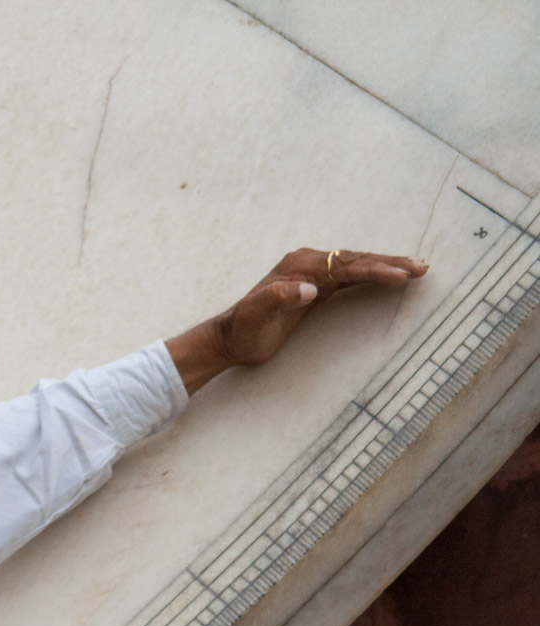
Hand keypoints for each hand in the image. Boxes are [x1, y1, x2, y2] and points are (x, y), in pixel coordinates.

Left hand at [166, 248, 427, 393]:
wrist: (229, 338)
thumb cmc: (243, 328)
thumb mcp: (258, 314)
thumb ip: (280, 298)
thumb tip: (308, 288)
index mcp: (299, 267)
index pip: (344, 265)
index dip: (374, 269)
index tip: (400, 274)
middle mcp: (307, 265)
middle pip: (355, 260)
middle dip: (390, 262)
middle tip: (422, 267)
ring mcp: (310, 275)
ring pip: (354, 266)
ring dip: (385, 266)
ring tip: (417, 268)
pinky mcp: (313, 289)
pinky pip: (348, 278)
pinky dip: (370, 276)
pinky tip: (388, 278)